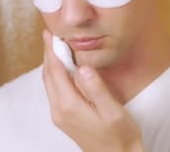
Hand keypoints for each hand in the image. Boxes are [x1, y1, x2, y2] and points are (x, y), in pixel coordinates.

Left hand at [42, 30, 143, 151]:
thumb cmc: (120, 136)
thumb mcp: (113, 111)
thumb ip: (96, 89)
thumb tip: (83, 67)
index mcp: (69, 105)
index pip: (55, 71)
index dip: (51, 50)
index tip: (50, 33)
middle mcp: (59, 110)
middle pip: (48, 76)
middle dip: (48, 54)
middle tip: (51, 35)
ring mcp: (59, 116)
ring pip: (50, 84)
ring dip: (51, 64)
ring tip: (56, 47)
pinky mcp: (64, 118)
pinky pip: (54, 91)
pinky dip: (56, 75)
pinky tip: (64, 69)